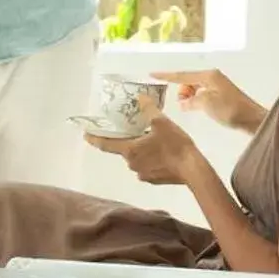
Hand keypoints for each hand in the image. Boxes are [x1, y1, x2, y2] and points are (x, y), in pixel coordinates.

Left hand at [85, 111, 203, 185]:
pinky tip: (164, 155)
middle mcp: (131, 163)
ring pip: (137, 159)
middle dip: (129, 141)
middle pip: (125, 150)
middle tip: (139, 132)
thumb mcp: (162, 122)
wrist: (192, 169)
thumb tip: (140, 97)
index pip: (106, 144)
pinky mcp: (152, 180)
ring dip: (142, 151)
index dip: (95, 138)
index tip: (85, 134)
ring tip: (157, 143)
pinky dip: (151, 160)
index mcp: (130, 149)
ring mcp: (142, 174)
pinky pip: (147, 167)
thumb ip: (149, 109)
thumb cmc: (175, 145)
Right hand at [152, 70, 263, 132]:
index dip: (166, 76)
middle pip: (188, 80)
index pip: (182, 75)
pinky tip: (195, 107)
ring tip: (188, 107)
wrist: (253, 119)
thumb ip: (191, 100)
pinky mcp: (221, 95)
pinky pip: (201, 94)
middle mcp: (213, 77)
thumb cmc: (230, 110)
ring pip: (194, 88)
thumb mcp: (206, 103)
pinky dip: (195, 100)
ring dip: (188, 97)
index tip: (151, 74)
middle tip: (182, 104)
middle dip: (181, 90)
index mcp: (209, 76)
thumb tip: (183, 102)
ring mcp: (218, 85)